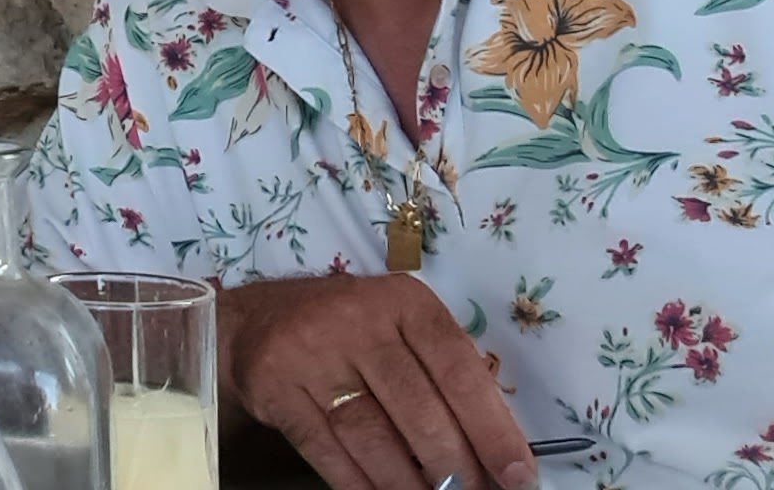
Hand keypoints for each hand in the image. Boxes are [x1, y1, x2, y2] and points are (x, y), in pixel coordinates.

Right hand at [222, 272, 533, 489]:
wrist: (255, 320)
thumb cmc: (349, 330)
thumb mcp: (399, 327)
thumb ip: (441, 373)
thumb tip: (492, 447)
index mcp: (404, 302)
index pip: (458, 369)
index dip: (492, 427)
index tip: (517, 473)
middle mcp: (358, 321)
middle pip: (416, 407)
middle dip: (453, 465)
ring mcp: (312, 352)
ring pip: (370, 433)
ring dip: (406, 482)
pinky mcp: (275, 385)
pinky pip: (323, 446)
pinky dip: (355, 481)